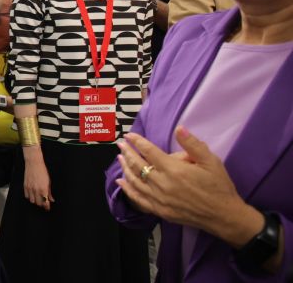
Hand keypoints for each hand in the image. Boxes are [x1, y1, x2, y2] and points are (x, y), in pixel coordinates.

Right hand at [22, 147, 52, 209]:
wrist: (34, 164)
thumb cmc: (42, 171)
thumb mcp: (49, 182)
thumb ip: (49, 192)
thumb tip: (52, 199)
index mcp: (43, 189)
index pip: (45, 202)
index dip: (47, 207)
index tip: (48, 208)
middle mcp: (36, 190)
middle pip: (38, 203)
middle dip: (42, 204)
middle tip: (44, 203)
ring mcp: (30, 188)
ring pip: (32, 201)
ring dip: (35, 201)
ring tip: (38, 199)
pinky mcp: (25, 186)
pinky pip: (26, 196)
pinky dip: (30, 197)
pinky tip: (32, 195)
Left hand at [116, 127, 260, 246]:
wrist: (224, 216)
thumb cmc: (218, 186)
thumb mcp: (211, 161)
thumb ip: (193, 144)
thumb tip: (178, 128)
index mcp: (174, 169)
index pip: (149, 151)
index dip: (138, 142)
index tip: (129, 136)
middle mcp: (163, 184)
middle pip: (138, 165)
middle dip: (127, 152)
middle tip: (120, 144)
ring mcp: (159, 199)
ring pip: (135, 181)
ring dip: (125, 168)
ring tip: (120, 158)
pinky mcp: (160, 210)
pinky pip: (139, 199)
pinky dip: (128, 189)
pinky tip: (121, 182)